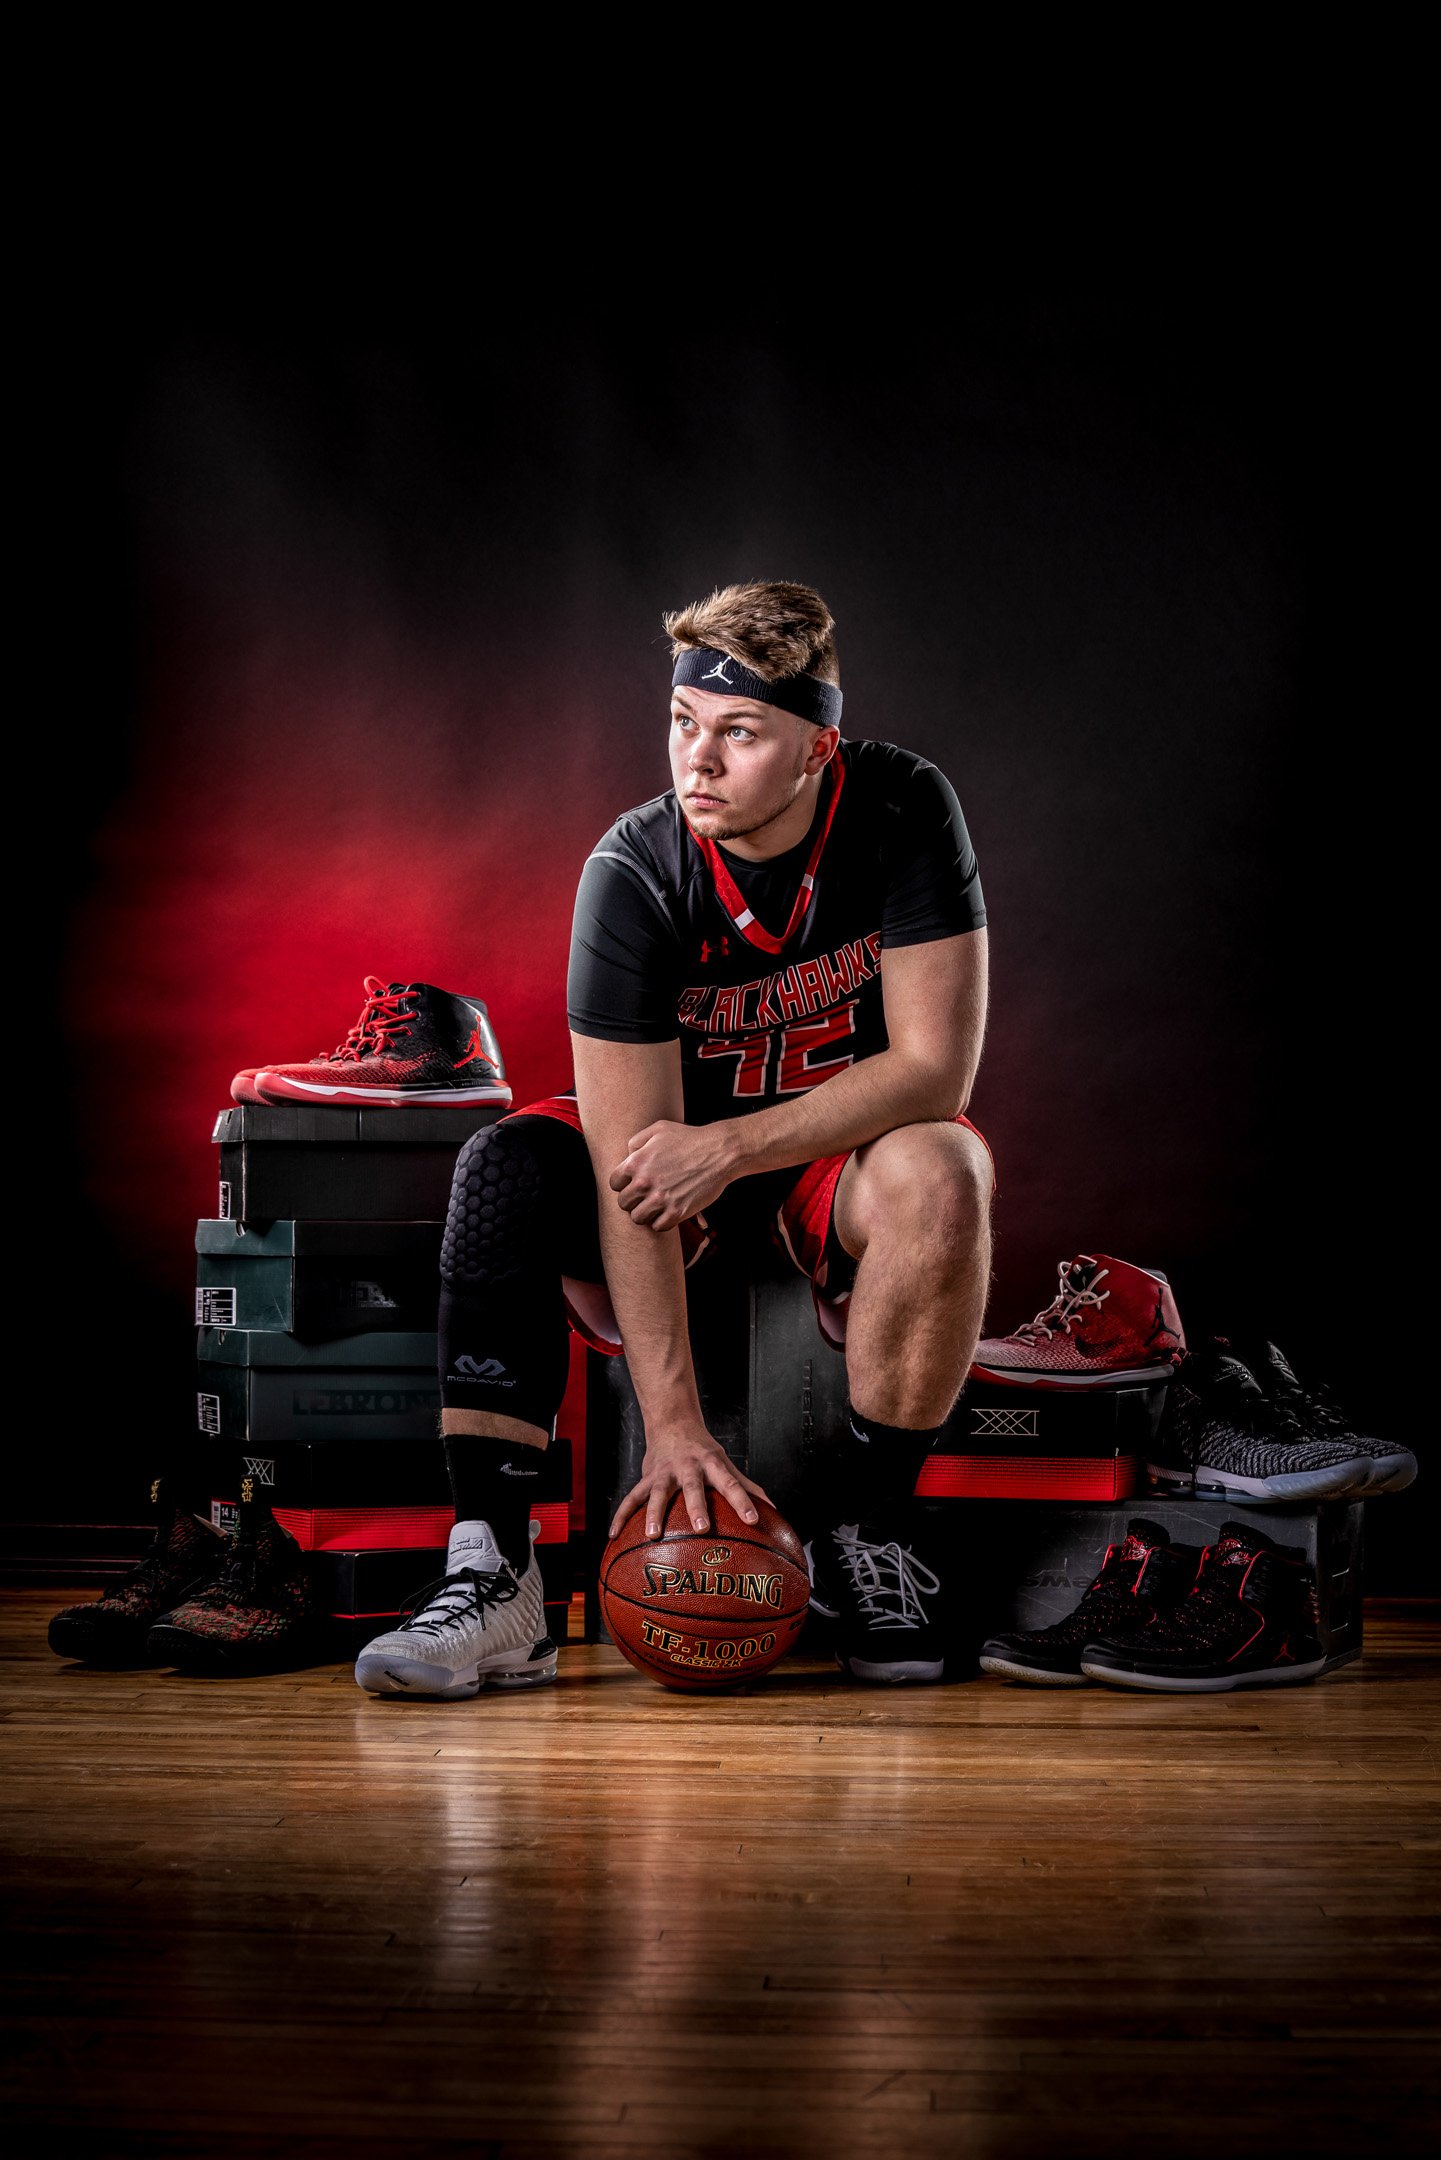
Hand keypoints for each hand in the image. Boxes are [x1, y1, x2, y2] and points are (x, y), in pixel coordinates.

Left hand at [608, 1118, 738, 1231]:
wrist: (719, 1152)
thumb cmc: (689, 1138)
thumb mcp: (659, 1129)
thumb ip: (637, 1141)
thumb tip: (627, 1156)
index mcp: (636, 1162)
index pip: (614, 1184)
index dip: (623, 1185)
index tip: (634, 1185)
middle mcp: (644, 1182)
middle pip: (623, 1203)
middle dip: (633, 1200)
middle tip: (646, 1197)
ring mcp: (660, 1199)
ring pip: (638, 1218)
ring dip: (645, 1214)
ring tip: (656, 1207)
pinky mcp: (677, 1211)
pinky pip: (658, 1227)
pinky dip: (662, 1222)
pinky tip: (669, 1212)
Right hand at [609, 1425, 770, 1539]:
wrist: (673, 1422)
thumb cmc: (704, 1451)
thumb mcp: (725, 1464)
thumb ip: (747, 1486)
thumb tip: (774, 1511)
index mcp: (712, 1464)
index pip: (732, 1483)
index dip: (743, 1501)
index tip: (754, 1520)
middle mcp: (688, 1467)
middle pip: (693, 1487)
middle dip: (696, 1507)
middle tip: (703, 1529)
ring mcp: (664, 1472)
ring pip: (657, 1492)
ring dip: (654, 1513)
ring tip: (652, 1535)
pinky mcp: (646, 1477)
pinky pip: (631, 1497)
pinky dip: (621, 1515)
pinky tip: (613, 1535)